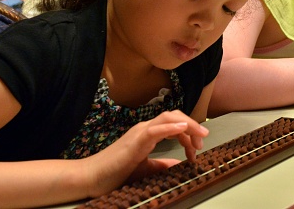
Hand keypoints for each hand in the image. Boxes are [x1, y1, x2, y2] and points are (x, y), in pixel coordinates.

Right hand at [83, 110, 208, 197]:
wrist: (90, 177)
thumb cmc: (115, 172)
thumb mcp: (145, 168)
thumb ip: (162, 164)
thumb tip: (178, 163)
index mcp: (148, 133)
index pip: (175, 124)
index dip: (189, 134)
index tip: (196, 151)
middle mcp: (145, 128)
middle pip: (174, 116)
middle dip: (192, 126)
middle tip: (202, 141)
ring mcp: (139, 132)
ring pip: (168, 118)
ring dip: (187, 125)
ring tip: (199, 135)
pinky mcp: (135, 141)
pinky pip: (155, 129)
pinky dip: (171, 127)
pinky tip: (182, 129)